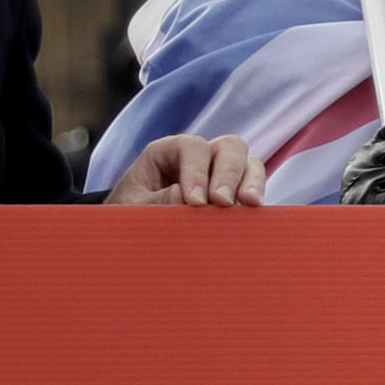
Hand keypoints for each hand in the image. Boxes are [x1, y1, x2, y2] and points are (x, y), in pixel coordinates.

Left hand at [107, 133, 264, 207]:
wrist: (133, 236)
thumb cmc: (129, 216)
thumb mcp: (132, 209)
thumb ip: (155, 202)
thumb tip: (184, 197)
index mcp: (169, 152)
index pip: (191, 147)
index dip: (196, 171)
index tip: (195, 202)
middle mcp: (201, 158)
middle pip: (228, 147)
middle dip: (228, 173)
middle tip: (222, 202)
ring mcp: (221, 176)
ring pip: (248, 163)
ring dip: (251, 182)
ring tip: (249, 205)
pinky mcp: (235, 197)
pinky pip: (255, 189)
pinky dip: (256, 199)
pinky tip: (253, 216)